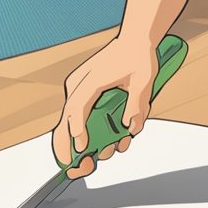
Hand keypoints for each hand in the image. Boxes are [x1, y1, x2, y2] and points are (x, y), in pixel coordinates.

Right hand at [53, 37, 157, 179]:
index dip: (78, 131)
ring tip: (109, 150)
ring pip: (73, 124)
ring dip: (88, 143)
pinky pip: (83, 118)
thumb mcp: (143, 80)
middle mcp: (79, 86)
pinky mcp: (85, 95)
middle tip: (77, 167)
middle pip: (64, 121)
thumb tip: (130, 128)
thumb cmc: (137, 55)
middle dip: (66, 148)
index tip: (82, 150)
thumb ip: (136, 105)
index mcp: (91, 80)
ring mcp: (80, 91)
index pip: (77, 108)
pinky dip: (92, 133)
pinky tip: (115, 141)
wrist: (135, 39)